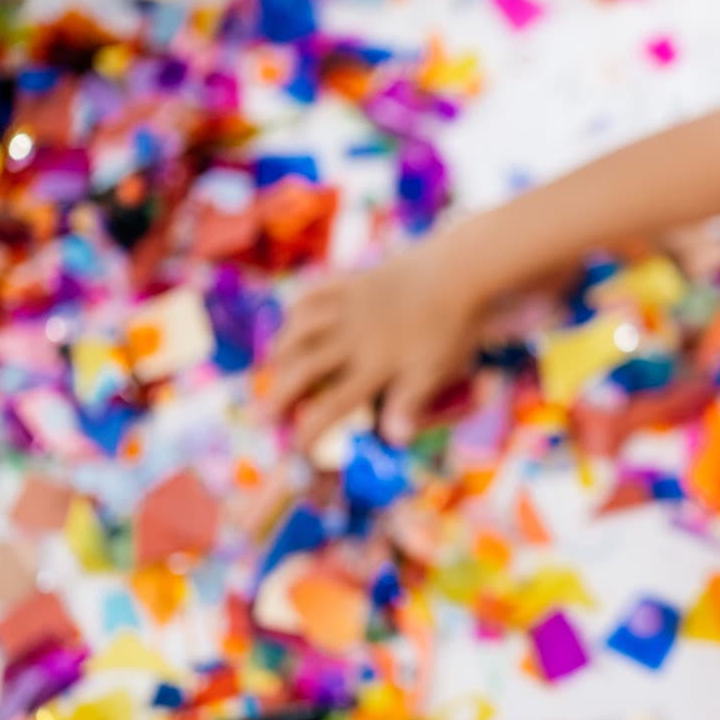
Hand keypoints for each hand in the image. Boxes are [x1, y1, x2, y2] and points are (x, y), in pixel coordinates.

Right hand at [266, 239, 483, 449]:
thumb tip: (394, 440)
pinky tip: (292, 318)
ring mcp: (349, 306)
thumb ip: (410, 403)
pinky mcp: (353, 281)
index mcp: (375, 364)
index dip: (310, 429)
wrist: (460, 271)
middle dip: (279, 395)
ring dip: (281, 349)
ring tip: (273, 366)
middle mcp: (353, 337)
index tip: (293, 448)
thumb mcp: (436, 371)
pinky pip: (314, 293)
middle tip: (260, 416)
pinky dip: (297, 308)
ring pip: (300, 329)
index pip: (333, 404)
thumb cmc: (452, 327)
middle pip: (304, 369)